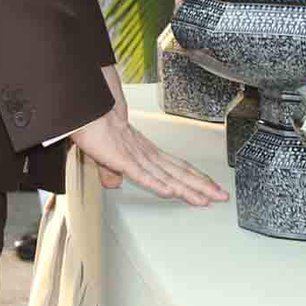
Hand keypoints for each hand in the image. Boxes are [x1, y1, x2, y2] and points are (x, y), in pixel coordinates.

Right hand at [71, 108, 227, 205]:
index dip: (192, 177)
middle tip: (222, 196)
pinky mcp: (121, 157)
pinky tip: (170, 192)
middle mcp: (144, 152)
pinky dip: (157, 183)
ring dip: (188, 187)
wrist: (82, 107)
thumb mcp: (103, 153)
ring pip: (167, 174)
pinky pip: (142, 173)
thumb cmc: (93, 123)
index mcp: (142, 150)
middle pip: (178, 171)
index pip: (173, 166)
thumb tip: (113, 183)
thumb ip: (110, 170)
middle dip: (201, 185)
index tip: (208, 187)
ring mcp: (134, 154)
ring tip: (208, 198)